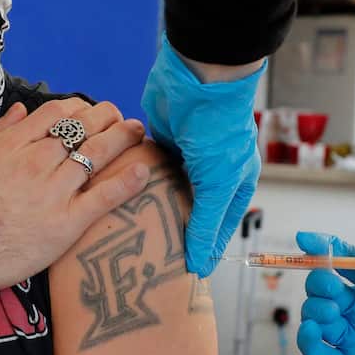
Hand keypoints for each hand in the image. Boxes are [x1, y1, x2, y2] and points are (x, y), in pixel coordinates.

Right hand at [0, 99, 149, 303]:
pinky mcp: (68, 222)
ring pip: (97, 155)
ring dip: (122, 138)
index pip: (57, 113)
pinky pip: (104, 197)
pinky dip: (127, 182)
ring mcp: (55, 190)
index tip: (89, 111)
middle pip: (83, 128)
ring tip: (137, 132)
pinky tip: (143, 171)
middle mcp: (39, 160)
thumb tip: (22, 110)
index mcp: (15, 143)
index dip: (79, 108)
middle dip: (106, 117)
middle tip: (120, 117)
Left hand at [141, 34, 264, 277]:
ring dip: (151, 209)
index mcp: (234, 183)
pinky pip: (146, 170)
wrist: (199, 78)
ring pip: (165, 192)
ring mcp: (185, 157)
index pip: (217, 228)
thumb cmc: (220, 131)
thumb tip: (198, 266)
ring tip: (131, 238)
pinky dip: (135, 184)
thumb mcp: (218, 183)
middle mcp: (211, 172)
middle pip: (190, 211)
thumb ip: (205, 224)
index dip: (203, 250)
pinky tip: (120, 203)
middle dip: (174, 234)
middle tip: (152, 262)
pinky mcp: (161, 141)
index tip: (185, 276)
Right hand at [295, 232, 354, 354]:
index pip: (349, 261)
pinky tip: (314, 334)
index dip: (326, 248)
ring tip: (331, 313)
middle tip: (330, 288)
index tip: (306, 240)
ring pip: (318, 318)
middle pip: (326, 288)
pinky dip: (308, 342)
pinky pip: (320, 354)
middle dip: (319, 280)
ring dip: (314, 309)